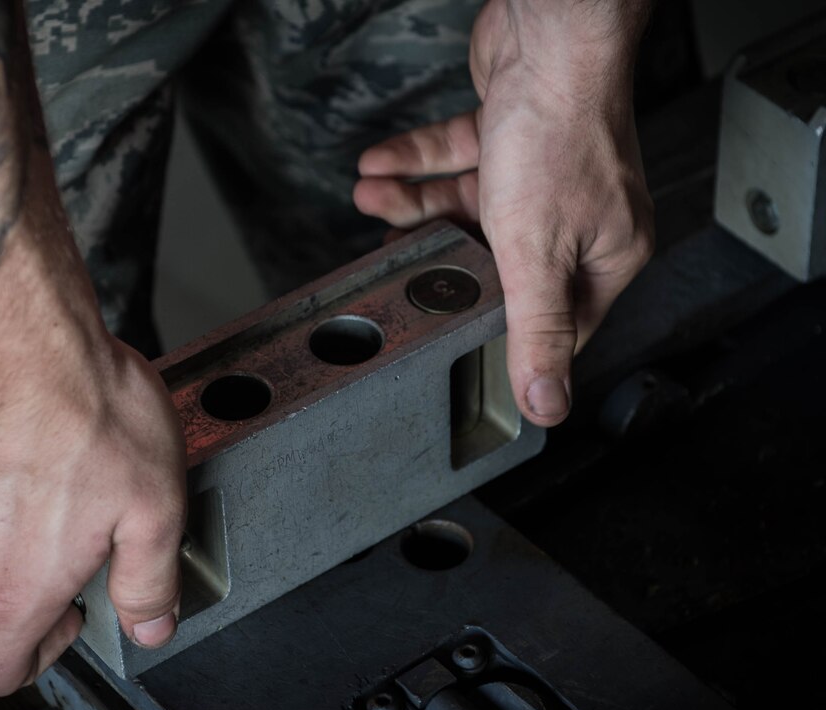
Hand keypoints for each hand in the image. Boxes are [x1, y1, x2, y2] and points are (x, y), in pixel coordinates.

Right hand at [0, 271, 186, 695]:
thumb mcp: (154, 505)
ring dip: (5, 511)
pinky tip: (14, 430)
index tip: (65, 613)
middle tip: (80, 500)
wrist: (15, 326)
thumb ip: (150, 581)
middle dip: (36, 558)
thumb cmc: (85, 408)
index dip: (32, 658)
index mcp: (15, 582)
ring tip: (52, 454)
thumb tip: (151, 625)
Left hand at [354, 0, 653, 425]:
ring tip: (373, 200)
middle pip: (499, 263)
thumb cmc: (561, 134)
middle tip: (394, 262)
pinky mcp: (511, 136)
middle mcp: (580, 218)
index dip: (504, 335)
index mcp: (604, 255)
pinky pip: (457, 161)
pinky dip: (416, 164)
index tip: (456, 343)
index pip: (554, 322)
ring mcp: (543, 176)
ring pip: (469, 208)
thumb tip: (550, 406)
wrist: (551, 35)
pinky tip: (379, 167)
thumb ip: (537, 330)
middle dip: (438, 258)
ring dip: (413, 204)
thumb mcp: (539, 252)